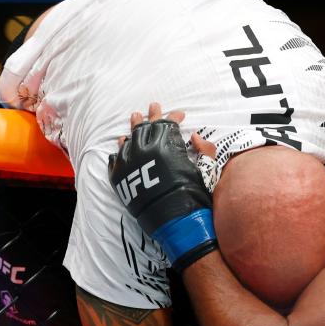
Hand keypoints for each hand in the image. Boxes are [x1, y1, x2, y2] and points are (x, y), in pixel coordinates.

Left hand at [109, 102, 216, 271]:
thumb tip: (195, 138)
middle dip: (152, 116)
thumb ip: (205, 149)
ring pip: (129, 138)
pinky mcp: (121, 176)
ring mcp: (130, 162)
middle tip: (154, 107)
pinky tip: (122, 141)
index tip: (180, 115)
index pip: (168, 124)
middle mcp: (144, 150)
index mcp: (165, 145)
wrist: (176, 218)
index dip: (174, 118)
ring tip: (134, 117)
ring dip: (133, 127)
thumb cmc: (193, 193)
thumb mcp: (207, 169)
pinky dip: (120, 147)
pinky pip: (117, 157)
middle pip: (146, 127)